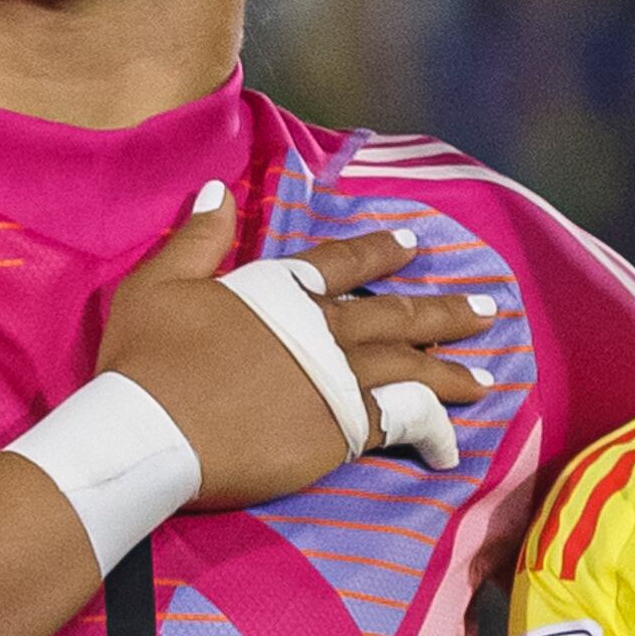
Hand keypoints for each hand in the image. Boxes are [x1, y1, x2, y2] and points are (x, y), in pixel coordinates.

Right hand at [95, 185, 487, 506]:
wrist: (152, 428)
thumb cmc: (146, 359)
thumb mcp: (157, 283)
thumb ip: (196, 238)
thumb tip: (218, 190)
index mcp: (280, 290)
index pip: (341, 262)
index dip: (380, 252)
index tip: (414, 246)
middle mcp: (322, 330)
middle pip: (396, 315)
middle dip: (444, 309)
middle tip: (487, 308)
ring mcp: (339, 380)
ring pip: (414, 368)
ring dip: (453, 369)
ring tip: (488, 375)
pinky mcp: (344, 431)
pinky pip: (405, 423)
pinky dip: (434, 430)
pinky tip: (452, 445)